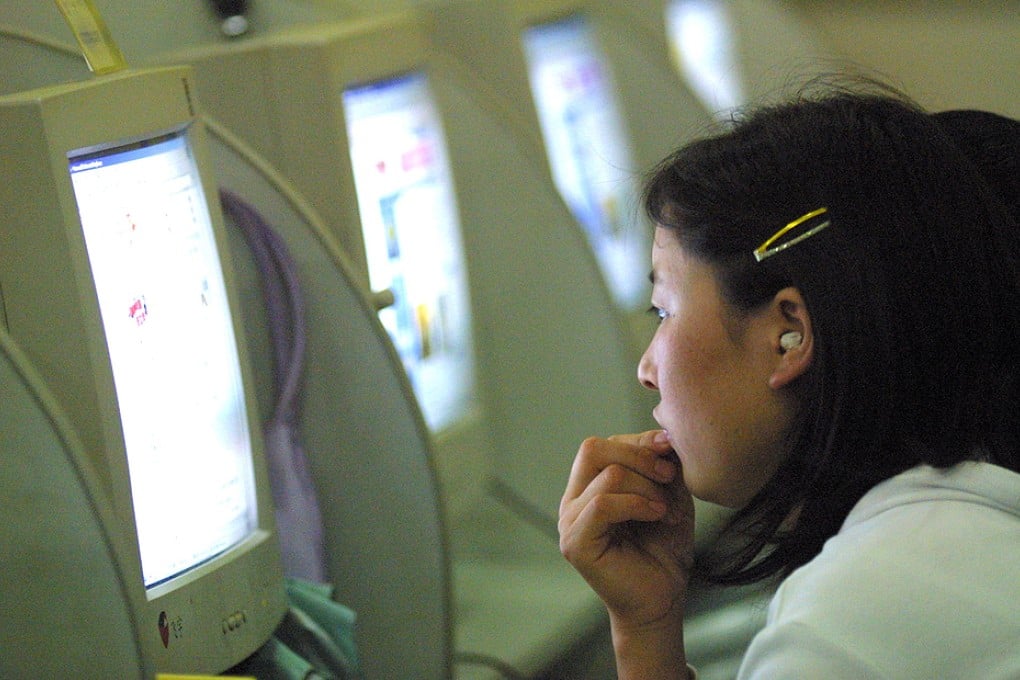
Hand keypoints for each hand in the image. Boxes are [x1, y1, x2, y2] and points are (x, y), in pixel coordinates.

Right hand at [559, 430, 695, 633]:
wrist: (663, 599)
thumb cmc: (664, 549)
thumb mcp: (669, 494)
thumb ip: (661, 464)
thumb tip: (664, 432)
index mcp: (589, 485)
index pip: (605, 443)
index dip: (640, 442)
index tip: (672, 452)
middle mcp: (573, 499)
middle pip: (593, 448)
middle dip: (639, 457)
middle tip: (668, 478)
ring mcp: (570, 520)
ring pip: (607, 474)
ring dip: (647, 487)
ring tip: (665, 510)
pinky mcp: (575, 542)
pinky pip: (603, 504)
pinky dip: (637, 504)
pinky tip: (656, 516)